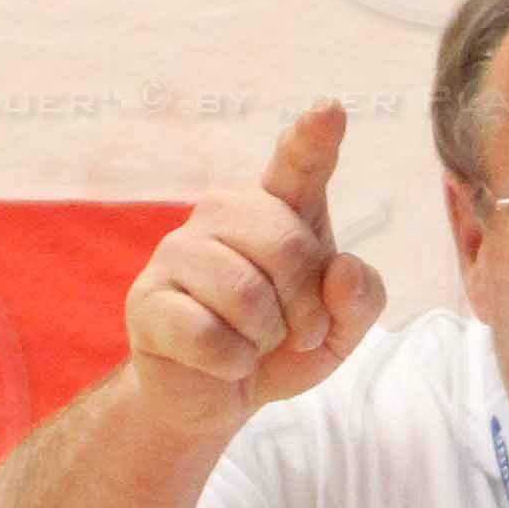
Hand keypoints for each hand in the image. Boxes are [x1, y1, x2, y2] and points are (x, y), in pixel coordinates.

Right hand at [121, 102, 388, 434]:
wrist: (216, 397)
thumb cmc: (279, 347)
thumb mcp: (340, 331)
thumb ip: (361, 298)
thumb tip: (342, 269)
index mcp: (277, 207)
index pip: (298, 164)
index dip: (314, 138)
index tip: (329, 110)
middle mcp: (224, 213)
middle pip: (288, 247)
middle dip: (307, 309)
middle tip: (297, 333)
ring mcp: (178, 251)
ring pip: (247, 295)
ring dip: (266, 339)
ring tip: (255, 344)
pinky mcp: (147, 298)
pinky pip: (209, 336)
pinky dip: (231, 364)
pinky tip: (221, 361)